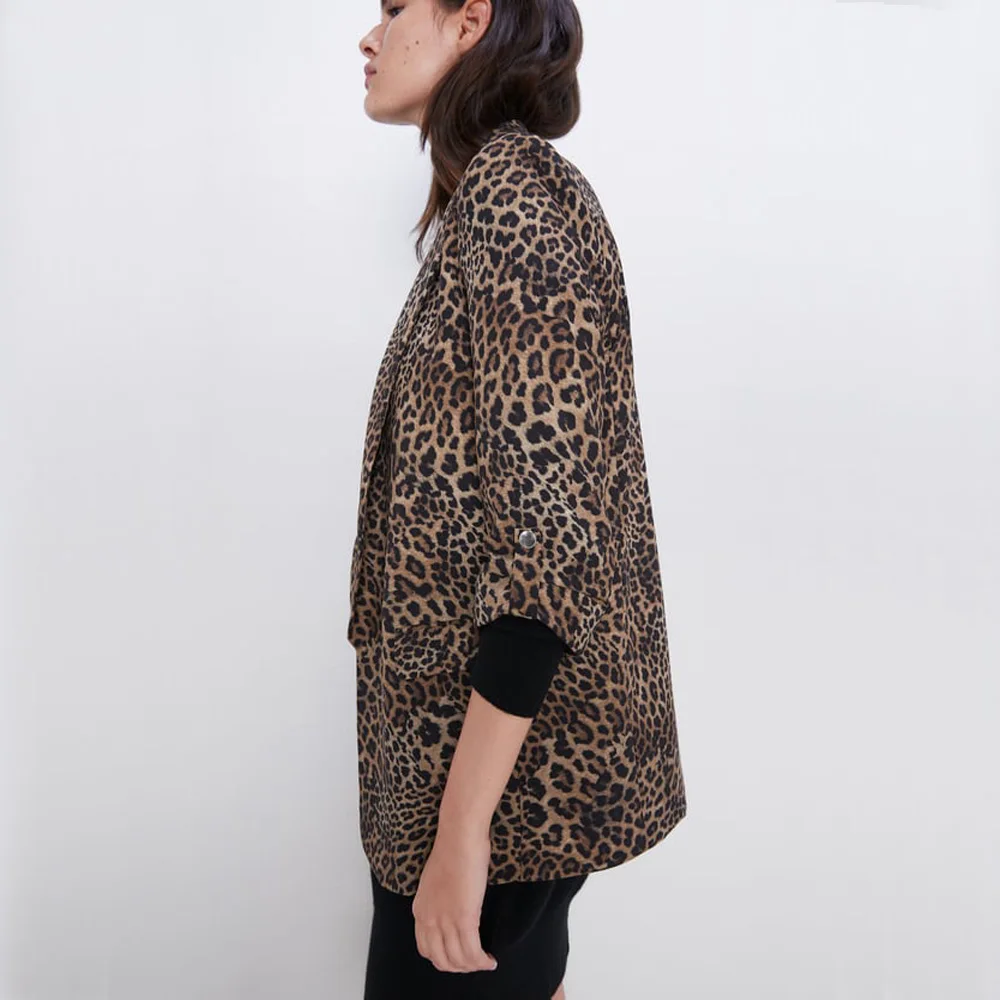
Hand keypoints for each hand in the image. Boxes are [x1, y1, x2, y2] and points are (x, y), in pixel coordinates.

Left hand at [412, 823, 498, 973]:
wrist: (459, 836)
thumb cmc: (452, 849)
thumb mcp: (435, 879)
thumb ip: (440, 898)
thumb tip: (453, 906)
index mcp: (420, 909)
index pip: (425, 949)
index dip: (443, 958)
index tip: (457, 956)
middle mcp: (429, 919)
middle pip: (441, 960)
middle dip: (458, 967)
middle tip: (473, 963)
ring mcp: (445, 921)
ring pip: (458, 960)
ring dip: (472, 966)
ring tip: (484, 962)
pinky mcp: (464, 919)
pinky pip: (472, 952)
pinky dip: (482, 961)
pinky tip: (490, 959)